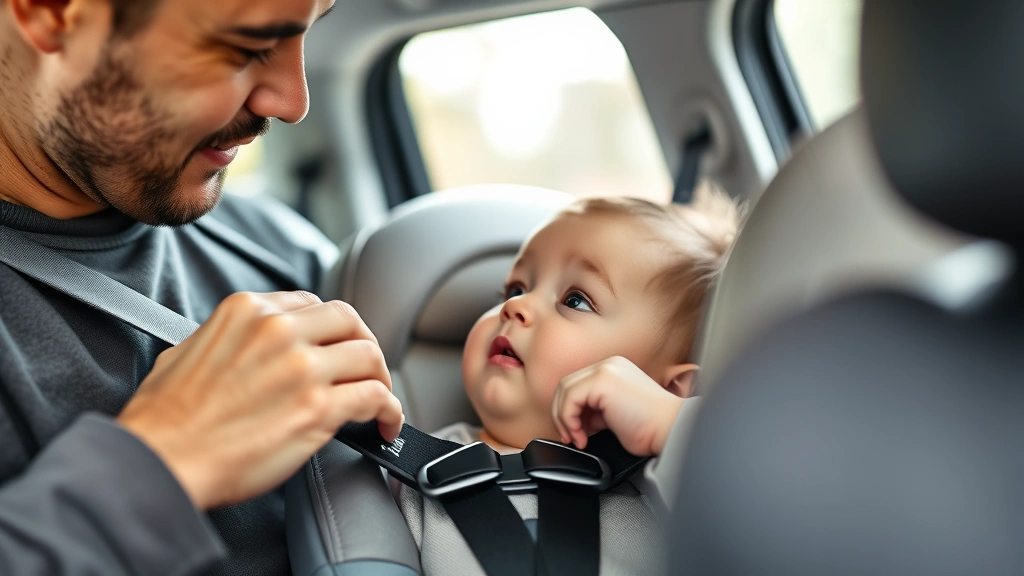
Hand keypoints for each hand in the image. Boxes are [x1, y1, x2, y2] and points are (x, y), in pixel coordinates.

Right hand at [117, 291, 402, 509]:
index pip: (312, 304)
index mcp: (248, 311)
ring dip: (380, 379)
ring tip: (379, 400)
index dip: (331, 330)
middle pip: (349, 321)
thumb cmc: (164, 420)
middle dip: (363, 344)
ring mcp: (302, 368)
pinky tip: (385, 423)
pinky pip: (375, 397)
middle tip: (365, 370)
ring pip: (369, 356)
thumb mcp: (188, 351)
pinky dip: (389, 410)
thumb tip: (250, 350)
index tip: (335, 348)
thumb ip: (229, 339)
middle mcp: (278, 331)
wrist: (160, 460)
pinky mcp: (318, 408)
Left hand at [551, 356, 683, 456]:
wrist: (672, 429)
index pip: (578, 385)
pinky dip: (569, 420)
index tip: (577, 433)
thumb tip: (578, 420)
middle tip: (571, 437)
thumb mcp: (617, 414)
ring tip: (577, 439)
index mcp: (615, 370)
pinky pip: (570, 399)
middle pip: (567, 385)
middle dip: (563, 414)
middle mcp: (609, 365)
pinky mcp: (602, 381)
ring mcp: (606, 370)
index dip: (571, 410)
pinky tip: (583, 437)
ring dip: (564, 419)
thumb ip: (597, 410)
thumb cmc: (652, 427)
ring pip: (564, 390)